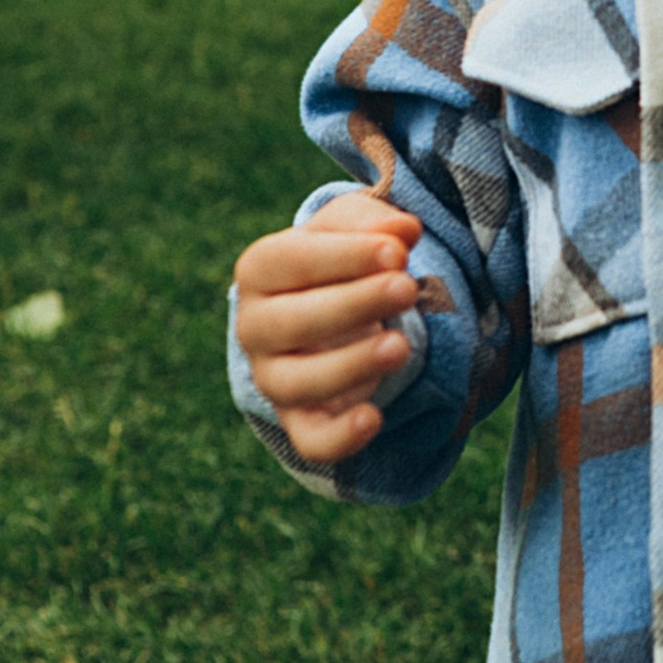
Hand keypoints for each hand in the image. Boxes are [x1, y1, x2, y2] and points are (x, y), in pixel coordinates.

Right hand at [232, 191, 425, 463]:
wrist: (337, 313)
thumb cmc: (343, 260)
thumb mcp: (355, 228)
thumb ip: (375, 222)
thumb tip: (403, 229)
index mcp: (260, 270)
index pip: (288, 262)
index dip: (343, 257)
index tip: (397, 252)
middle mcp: (255, 327)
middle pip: (289, 322)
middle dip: (352, 305)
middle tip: (407, 288)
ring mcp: (274, 377)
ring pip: (297, 384)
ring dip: (349, 366)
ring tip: (401, 346)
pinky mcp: (302, 420)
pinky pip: (311, 440)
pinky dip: (339, 437)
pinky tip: (374, 418)